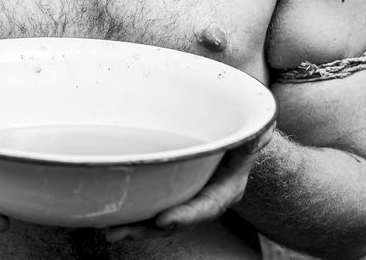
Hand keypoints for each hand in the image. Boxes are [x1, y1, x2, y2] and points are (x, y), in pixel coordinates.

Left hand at [103, 126, 274, 242]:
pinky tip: (111, 214)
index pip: (207, 206)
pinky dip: (134, 212)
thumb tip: (256, 132)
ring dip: (135, 226)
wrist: (234, 140)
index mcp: (227, 187)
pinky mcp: (171, 191)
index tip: (163, 221)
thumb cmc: (241, 134)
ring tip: (110, 230)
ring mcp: (187, 197)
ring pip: (160, 218)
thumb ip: (252, 135)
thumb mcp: (252, 133)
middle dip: (148, 229)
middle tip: (121, 232)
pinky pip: (152, 206)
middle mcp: (205, 199)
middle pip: (176, 220)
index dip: (186, 216)